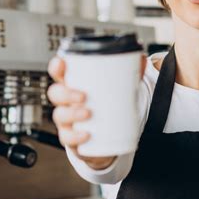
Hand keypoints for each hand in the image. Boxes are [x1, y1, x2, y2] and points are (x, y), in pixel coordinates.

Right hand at [47, 54, 146, 169]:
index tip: (62, 63)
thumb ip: (131, 71)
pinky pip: (67, 138)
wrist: (112, 135)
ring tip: (88, 113)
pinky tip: (86, 134)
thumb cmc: (109, 105)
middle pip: (55, 93)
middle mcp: (67, 101)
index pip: (59, 72)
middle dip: (65, 93)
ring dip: (71, 114)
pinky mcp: (73, 138)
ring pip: (60, 115)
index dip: (56, 67)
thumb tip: (142, 59)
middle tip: (83, 95)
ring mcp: (68, 120)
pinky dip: (75, 137)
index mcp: (75, 84)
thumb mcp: (120, 86)